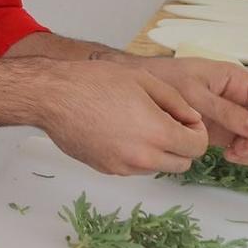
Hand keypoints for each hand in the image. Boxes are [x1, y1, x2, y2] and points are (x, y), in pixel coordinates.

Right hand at [37, 60, 210, 174]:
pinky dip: (135, 155)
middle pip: (182, 163)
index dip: (196, 131)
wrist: (51, 96)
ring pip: (158, 168)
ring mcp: (123, 166)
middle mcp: (143, 156)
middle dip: (181, 145)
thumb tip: (192, 118)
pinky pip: (133, 168)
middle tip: (166, 123)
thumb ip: (175, 101)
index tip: (185, 120)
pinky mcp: (106, 169)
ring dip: (159, 152)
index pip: (197, 146)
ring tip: (138, 126)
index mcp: (157, 133)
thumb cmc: (92, 82)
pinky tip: (118, 132)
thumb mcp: (142, 79)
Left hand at [135, 56, 247, 164]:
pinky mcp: (225, 130)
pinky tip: (230, 156)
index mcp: (240, 81)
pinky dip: (246, 154)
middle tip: (245, 151)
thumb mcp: (194, 92)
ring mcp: (235, 116)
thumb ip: (225, 111)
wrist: (142, 85)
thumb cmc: (165, 78)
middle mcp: (243, 99)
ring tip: (235, 155)